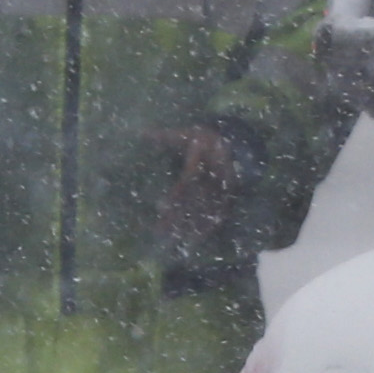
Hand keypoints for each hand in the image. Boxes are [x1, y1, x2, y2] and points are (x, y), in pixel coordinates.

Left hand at [151, 124, 241, 253]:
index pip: (186, 183)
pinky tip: (199, 238)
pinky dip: (211, 227)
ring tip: (178, 240)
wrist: (233, 139)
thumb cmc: (203, 137)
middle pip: (195, 201)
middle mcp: (213, 177)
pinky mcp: (230, 195)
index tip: (161, 209)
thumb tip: (140, 132)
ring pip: (208, 210)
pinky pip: (222, 213)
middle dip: (179, 218)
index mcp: (201, 162)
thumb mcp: (184, 133)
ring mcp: (223, 188)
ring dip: (193, 226)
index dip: (175, 197)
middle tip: (162, 233)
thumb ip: (164, 136)